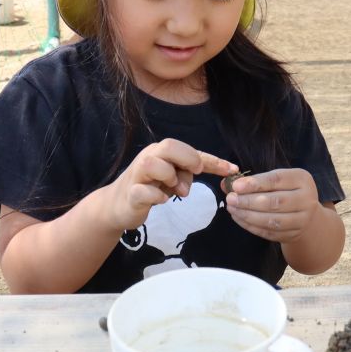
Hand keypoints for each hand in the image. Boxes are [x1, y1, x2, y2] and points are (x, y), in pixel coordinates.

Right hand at [104, 138, 237, 231]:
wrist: (118, 206)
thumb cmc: (149, 188)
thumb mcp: (173, 179)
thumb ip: (188, 173)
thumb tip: (206, 170)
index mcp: (161, 153)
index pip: (190, 151)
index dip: (214, 160)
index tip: (232, 169)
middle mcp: (149, 158)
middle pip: (169, 145)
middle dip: (188, 159)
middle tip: (195, 175)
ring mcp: (138, 176)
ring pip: (153, 163)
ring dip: (170, 177)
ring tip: (176, 191)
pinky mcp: (131, 194)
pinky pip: (143, 191)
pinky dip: (156, 196)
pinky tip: (161, 200)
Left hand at [225, 168, 319, 242]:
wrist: (305, 213)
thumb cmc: (285, 191)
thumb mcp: (275, 180)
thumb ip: (253, 181)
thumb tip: (226, 184)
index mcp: (302, 179)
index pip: (277, 180)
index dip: (255, 184)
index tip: (236, 186)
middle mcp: (306, 199)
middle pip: (275, 202)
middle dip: (249, 201)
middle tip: (231, 199)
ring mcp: (302, 220)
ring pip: (272, 220)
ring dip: (248, 215)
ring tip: (232, 208)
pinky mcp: (293, 235)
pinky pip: (269, 232)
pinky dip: (251, 226)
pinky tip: (239, 218)